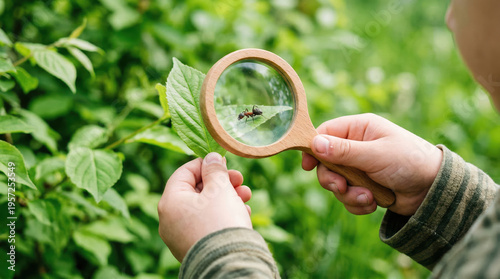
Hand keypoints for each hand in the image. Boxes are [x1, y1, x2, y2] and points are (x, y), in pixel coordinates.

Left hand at [158, 152, 251, 260]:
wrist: (228, 265)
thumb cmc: (221, 222)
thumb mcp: (220, 189)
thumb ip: (215, 170)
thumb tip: (211, 157)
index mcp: (170, 202)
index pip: (184, 172)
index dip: (206, 164)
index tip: (225, 162)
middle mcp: (170, 220)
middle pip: (196, 191)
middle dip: (222, 183)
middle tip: (240, 180)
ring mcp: (180, 236)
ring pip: (204, 208)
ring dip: (227, 198)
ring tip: (246, 196)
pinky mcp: (194, 247)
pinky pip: (207, 224)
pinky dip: (223, 215)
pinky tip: (242, 213)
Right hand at [302, 113, 442, 215]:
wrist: (434, 190)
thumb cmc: (409, 162)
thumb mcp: (375, 155)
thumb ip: (344, 151)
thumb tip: (314, 144)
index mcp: (359, 129)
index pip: (325, 133)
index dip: (313, 149)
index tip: (307, 166)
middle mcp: (356, 146)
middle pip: (325, 162)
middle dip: (332, 179)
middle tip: (341, 187)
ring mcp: (359, 167)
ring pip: (335, 183)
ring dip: (348, 194)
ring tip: (367, 198)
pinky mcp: (364, 186)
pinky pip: (347, 197)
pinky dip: (357, 203)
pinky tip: (373, 203)